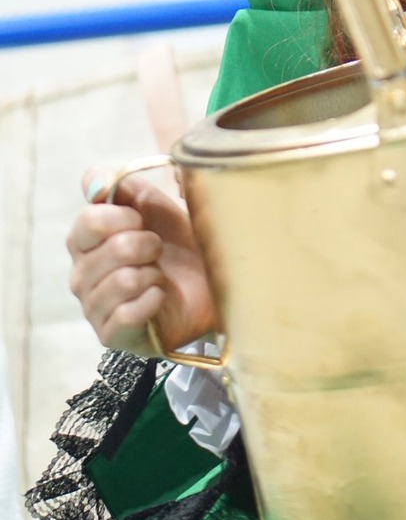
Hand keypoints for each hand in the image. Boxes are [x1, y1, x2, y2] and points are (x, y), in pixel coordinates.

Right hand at [68, 167, 218, 355]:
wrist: (210, 284)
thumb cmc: (177, 242)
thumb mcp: (155, 204)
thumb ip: (123, 186)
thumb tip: (95, 183)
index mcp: (85, 241)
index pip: (88, 221)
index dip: (124, 217)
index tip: (143, 220)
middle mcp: (81, 275)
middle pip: (111, 249)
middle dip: (147, 244)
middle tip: (158, 250)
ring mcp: (93, 307)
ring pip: (122, 281)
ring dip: (152, 274)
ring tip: (159, 275)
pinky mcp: (110, 336)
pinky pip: (127, 314)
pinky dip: (152, 300)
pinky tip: (159, 297)